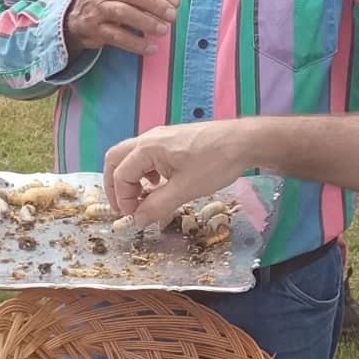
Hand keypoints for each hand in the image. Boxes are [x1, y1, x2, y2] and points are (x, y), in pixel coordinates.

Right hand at [64, 0, 182, 56]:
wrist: (77, 18)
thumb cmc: (110, 1)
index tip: (175, 1)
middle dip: (155, 5)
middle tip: (172, 16)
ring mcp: (96, 9)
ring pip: (124, 13)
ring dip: (147, 22)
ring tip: (163, 31)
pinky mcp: (93, 29)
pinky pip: (117, 36)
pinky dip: (136, 43)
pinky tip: (150, 48)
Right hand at [103, 119, 253, 226]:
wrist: (242, 141)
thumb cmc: (214, 163)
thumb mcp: (185, 189)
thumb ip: (157, 206)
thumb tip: (137, 221)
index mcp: (147, 148)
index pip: (120, 175)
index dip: (122, 199)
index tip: (134, 217)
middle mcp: (149, 138)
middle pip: (116, 159)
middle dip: (115, 185)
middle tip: (125, 207)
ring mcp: (160, 137)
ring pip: (131, 157)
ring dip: (130, 178)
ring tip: (143, 199)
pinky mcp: (172, 140)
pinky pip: (147, 156)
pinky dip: (144, 172)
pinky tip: (160, 185)